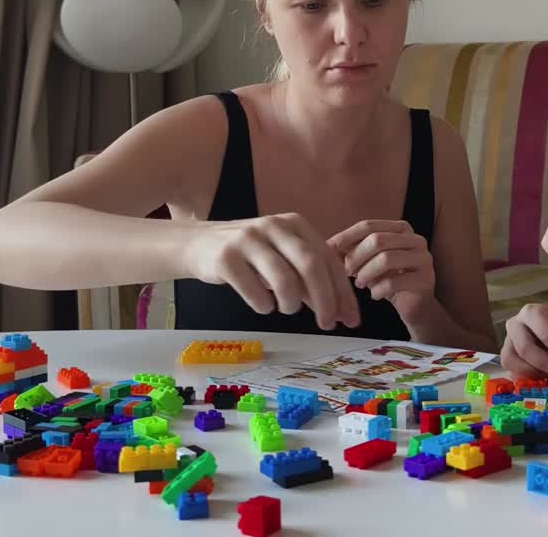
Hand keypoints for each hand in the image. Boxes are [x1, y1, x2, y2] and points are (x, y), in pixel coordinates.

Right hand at [185, 213, 358, 330]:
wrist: (197, 244)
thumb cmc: (248, 255)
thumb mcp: (282, 257)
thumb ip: (309, 279)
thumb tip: (340, 311)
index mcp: (295, 224)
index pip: (328, 258)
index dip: (343, 291)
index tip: (350, 318)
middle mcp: (274, 226)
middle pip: (311, 266)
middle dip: (326, 300)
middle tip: (328, 324)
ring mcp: (248, 240)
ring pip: (284, 280)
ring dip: (291, 304)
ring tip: (286, 309)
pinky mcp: (226, 258)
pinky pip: (255, 292)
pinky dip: (264, 305)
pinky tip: (263, 304)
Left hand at [329, 220, 434, 318]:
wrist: (414, 304)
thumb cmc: (389, 278)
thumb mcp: (369, 261)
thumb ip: (352, 251)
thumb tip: (325, 246)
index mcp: (401, 229)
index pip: (368, 226)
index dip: (346, 237)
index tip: (329, 250)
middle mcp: (415, 239)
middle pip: (377, 240)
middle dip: (356, 257)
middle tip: (346, 272)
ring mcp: (424, 258)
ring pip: (386, 259)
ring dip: (366, 273)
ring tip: (359, 284)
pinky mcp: (426, 279)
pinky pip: (394, 282)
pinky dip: (378, 290)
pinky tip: (374, 295)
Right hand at [501, 303, 547, 381]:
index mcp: (532, 313)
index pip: (545, 333)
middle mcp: (515, 324)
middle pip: (526, 348)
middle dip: (547, 365)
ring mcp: (508, 342)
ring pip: (514, 362)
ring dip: (536, 373)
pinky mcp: (507, 357)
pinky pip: (512, 372)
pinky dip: (529, 378)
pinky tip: (545, 378)